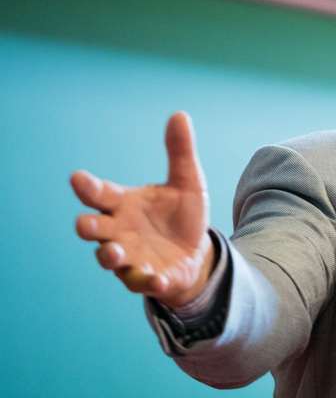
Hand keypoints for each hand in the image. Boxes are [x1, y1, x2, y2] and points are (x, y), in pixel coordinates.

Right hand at [71, 112, 214, 307]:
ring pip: (109, 258)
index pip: (101, 193)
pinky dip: (146, 281)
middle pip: (95, 229)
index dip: (88, 187)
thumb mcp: (188, 181)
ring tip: (116, 253)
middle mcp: (119, 231)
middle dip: (88, 227)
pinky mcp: (146, 278)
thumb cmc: (182, 215)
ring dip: (110, 256)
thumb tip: (180, 114)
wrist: (196, 252)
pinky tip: (157, 277)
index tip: (78, 178)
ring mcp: (130, 256)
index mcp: (124, 204)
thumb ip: (180, 152)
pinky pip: (140, 282)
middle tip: (85, 223)